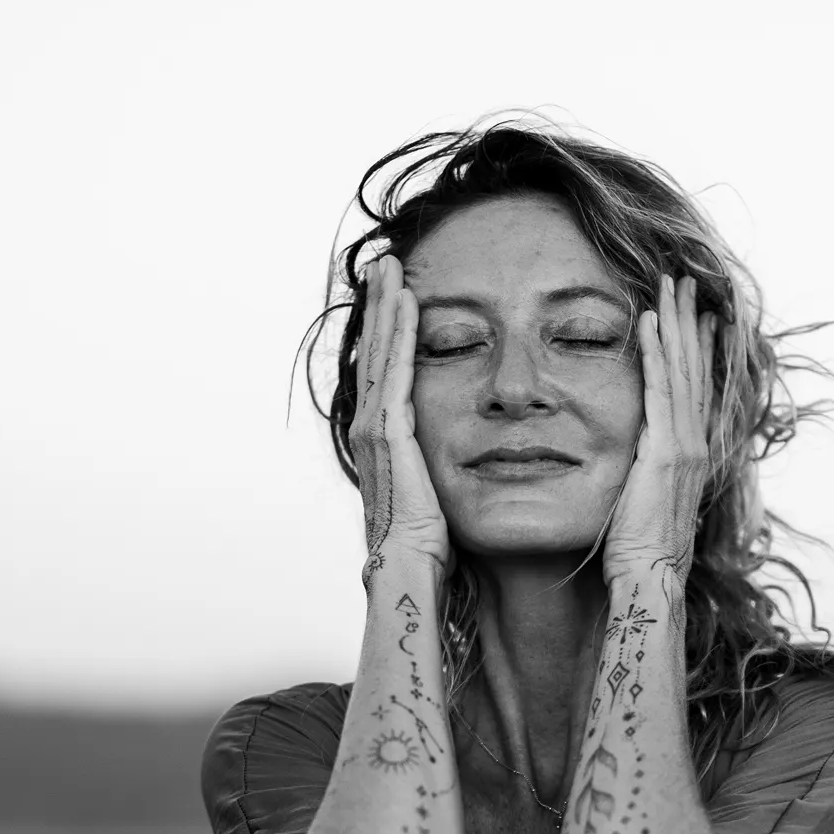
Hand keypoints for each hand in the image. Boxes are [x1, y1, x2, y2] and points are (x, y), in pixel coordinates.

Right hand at [352, 254, 452, 587]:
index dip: (388, 333)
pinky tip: (407, 301)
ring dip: (384, 307)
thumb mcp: (432, 493)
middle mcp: (370, 426)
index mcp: (382, 439)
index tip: (395, 296)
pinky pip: (397, 370)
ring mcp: (376, 427)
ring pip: (380, 352)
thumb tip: (462, 462)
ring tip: (390, 267)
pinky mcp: (390, 431)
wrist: (410, 569)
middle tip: (384, 264)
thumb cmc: (425, 546)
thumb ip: (435, 468)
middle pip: (373, 352)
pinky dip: (400, 333)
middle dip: (379, 306)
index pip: (383, 372)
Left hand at [602, 272, 715, 587]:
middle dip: (692, 324)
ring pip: (682, 371)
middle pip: (696, 370)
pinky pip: (658, 389)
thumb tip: (637, 462)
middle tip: (689, 284)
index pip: (698, 391)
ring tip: (673, 286)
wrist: (650, 578)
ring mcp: (683, 445)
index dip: (701, 352)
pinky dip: (655, 353)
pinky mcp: (663, 450)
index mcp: (692, 455)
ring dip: (676, 325)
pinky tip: (649, 322)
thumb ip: (648, 474)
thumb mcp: (648, 503)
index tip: (702, 319)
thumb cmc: (642, 553)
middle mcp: (695, 444)